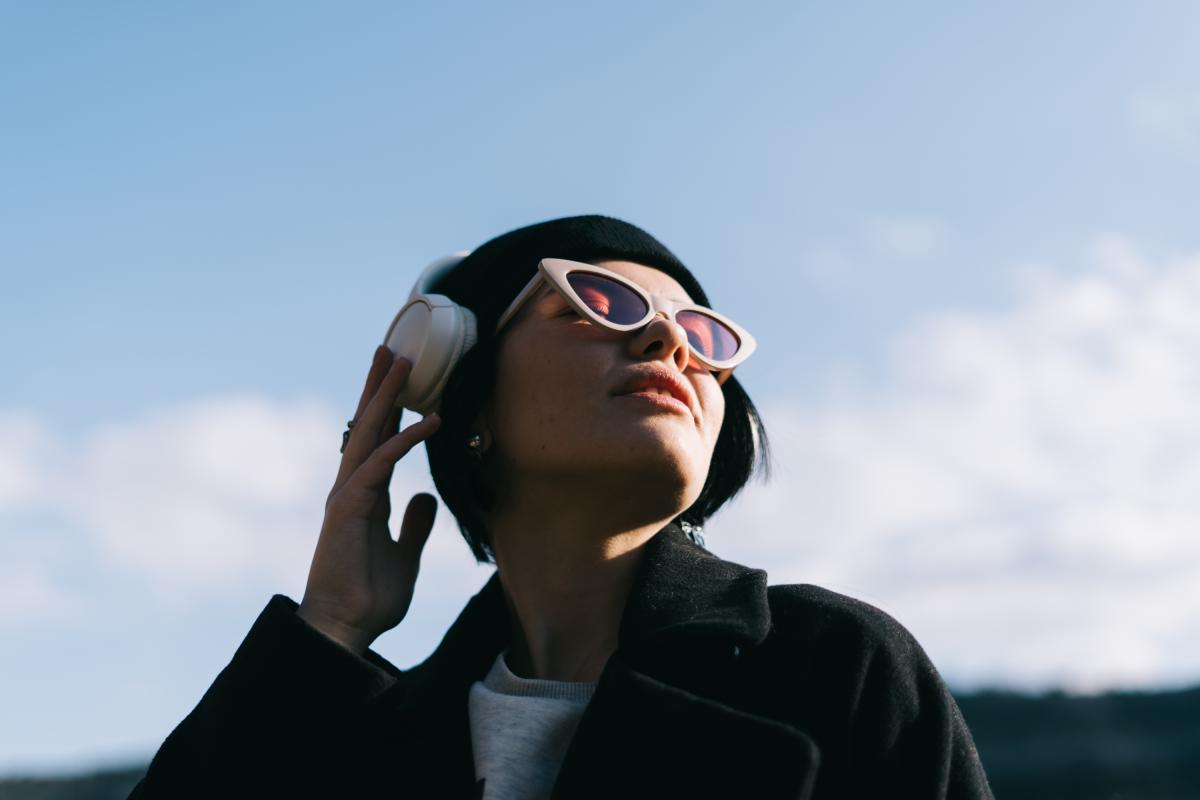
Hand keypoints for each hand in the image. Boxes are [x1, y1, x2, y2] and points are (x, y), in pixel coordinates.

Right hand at [297, 345, 441, 654]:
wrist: (345, 629)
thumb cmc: (369, 598)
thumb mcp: (405, 557)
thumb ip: (414, 527)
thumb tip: (425, 498)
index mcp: (365, 497)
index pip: (377, 441)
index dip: (388, 409)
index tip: (399, 378)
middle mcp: (353, 488)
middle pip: (366, 426)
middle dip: (380, 386)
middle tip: (392, 349)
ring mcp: (348, 496)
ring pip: (367, 433)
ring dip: (385, 395)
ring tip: (401, 360)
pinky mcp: (349, 508)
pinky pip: (380, 464)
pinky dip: (404, 440)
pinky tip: (428, 421)